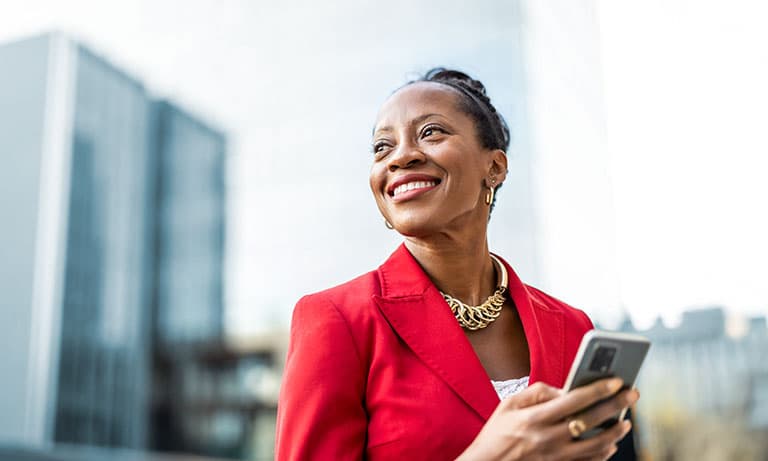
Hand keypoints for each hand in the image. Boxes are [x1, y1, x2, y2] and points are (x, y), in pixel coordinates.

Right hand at [456, 378, 639, 460]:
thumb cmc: (496, 433)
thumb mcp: (509, 404)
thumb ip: (537, 392)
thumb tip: (563, 389)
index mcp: (535, 418)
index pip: (574, 400)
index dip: (598, 389)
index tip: (616, 380)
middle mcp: (549, 438)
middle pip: (590, 420)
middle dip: (615, 405)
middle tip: (633, 394)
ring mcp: (556, 457)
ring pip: (596, 446)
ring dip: (615, 433)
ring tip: (626, 421)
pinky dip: (604, 453)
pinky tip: (611, 443)